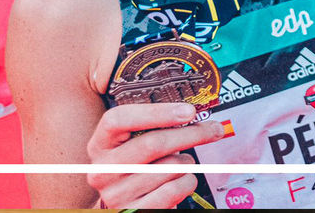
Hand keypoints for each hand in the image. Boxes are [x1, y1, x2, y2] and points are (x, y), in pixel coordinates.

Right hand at [84, 102, 224, 207]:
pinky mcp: (132, 211)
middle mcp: (103, 169)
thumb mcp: (133, 146)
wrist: (126, 206)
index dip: (156, 112)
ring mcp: (115, 193)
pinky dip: (187, 182)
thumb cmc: (136, 169)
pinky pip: (173, 190)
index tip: (188, 111)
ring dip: (186, 163)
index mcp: (100, 144)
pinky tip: (183, 179)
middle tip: (213, 129)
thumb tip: (191, 114)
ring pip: (168, 168)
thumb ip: (152, 129)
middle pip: (152, 143)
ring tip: (183, 164)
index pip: (119, 119)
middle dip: (190, 134)